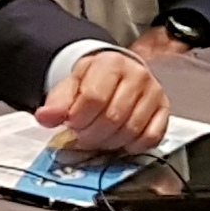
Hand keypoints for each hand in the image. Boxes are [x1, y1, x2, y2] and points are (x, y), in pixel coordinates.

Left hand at [39, 48, 170, 153]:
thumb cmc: (94, 81)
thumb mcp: (71, 84)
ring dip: (110, 142)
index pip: (94, 98)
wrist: (118, 74)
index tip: (71, 123)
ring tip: (98, 137)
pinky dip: (133, 146)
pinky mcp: (164, 111)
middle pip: (113, 117)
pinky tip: (120, 141)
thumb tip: (45, 117)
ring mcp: (154, 93)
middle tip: (83, 135)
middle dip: (92, 134)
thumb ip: (57, 101)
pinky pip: (151, 138)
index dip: (78, 118)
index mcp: (111, 63)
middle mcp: (138, 75)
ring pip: (131, 130)